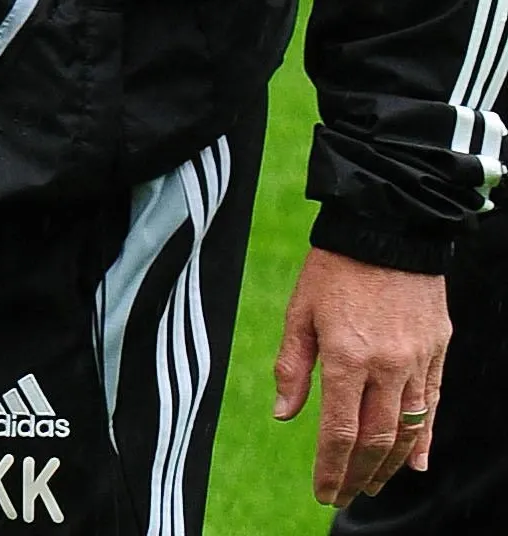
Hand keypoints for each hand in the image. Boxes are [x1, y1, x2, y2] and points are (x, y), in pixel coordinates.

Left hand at [273, 248, 449, 508]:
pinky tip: (417, 461)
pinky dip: (426, 437)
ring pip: (408, 429)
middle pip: (376, 439)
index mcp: (346, 355)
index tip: (324, 491)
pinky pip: (433, 404)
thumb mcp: (300, 308)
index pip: (340, 431)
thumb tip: (284, 414)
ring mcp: (416, 359)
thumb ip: (292, 363)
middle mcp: (386, 365)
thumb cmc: (334, 265)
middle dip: (360, 475)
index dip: (332, 468)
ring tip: (374, 485)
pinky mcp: (436, 349)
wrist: (386, 225)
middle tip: (347, 496)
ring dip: (391, 465)